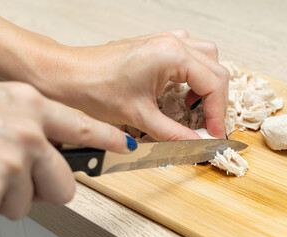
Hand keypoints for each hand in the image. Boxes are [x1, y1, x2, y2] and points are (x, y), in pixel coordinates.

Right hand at [0, 80, 132, 222]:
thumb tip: (50, 152)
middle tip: (12, 178)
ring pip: (26, 201)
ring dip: (1, 195)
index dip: (107, 137)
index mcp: (28, 105)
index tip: (124, 145)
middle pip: (64, 184)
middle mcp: (27, 130)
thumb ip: (28, 125)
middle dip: (40, 189)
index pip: (82, 124)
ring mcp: (11, 157)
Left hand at [38, 30, 229, 139]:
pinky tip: (182, 88)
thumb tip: (196, 144)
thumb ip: (173, 133)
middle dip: (216, 101)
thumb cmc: (93, 87)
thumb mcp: (139, 116)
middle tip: (208, 125)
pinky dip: (193, 73)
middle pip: (216, 70)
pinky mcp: (154, 45)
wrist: (68, 75)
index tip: (214, 133)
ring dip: (207, 84)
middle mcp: (171, 42)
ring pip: (205, 58)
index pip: (213, 84)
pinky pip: (188, 53)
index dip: (218, 113)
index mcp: (171, 55)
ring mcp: (163, 40)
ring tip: (196, 107)